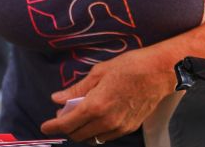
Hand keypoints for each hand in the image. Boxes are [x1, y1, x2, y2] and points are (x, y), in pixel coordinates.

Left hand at [39, 47, 175, 143]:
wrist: (159, 72)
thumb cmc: (130, 66)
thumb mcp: (99, 72)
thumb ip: (77, 89)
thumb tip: (58, 98)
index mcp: (95, 105)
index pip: (67, 123)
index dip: (53, 126)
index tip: (45, 126)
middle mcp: (106, 120)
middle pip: (77, 134)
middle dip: (66, 128)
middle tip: (63, 115)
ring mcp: (118, 126)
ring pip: (92, 138)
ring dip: (82, 130)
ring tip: (81, 115)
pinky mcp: (129, 128)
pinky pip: (106, 136)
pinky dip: (97, 131)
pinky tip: (98, 118)